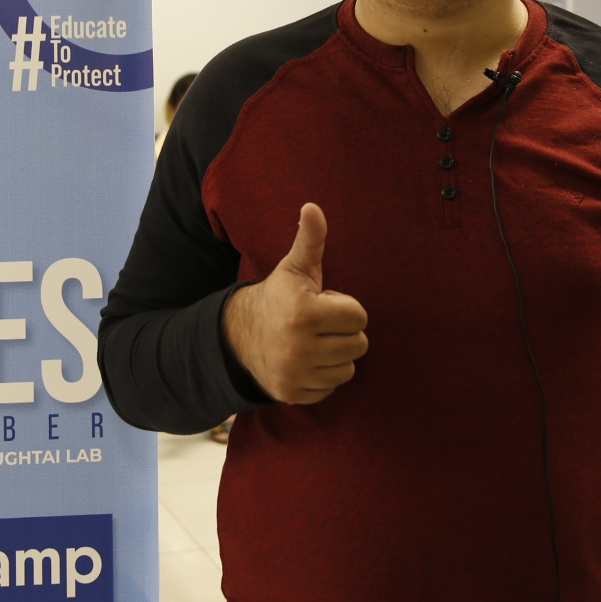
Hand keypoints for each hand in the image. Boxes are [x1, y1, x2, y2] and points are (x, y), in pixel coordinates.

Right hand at [222, 203, 368, 404]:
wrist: (242, 334)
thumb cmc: (280, 296)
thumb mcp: (295, 267)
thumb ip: (310, 238)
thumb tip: (312, 207)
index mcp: (304, 313)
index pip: (359, 317)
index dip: (345, 307)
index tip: (324, 303)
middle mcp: (298, 347)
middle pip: (359, 345)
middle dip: (344, 332)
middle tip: (320, 323)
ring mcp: (295, 374)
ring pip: (348, 369)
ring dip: (337, 355)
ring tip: (314, 341)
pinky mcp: (293, 394)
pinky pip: (331, 388)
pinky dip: (324, 376)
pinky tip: (307, 360)